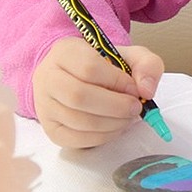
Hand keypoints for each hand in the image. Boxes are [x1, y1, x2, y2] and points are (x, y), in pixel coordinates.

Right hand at [32, 37, 164, 147]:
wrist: (79, 79)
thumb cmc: (105, 67)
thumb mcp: (129, 55)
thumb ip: (146, 65)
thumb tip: (146, 90)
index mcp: (65, 52)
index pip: (89, 67)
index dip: (117, 82)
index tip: (135, 89)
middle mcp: (47, 77)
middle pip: (79, 96)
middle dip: (115, 106)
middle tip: (135, 108)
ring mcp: (45, 105)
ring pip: (78, 120)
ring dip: (112, 124)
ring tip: (127, 118)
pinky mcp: (51, 129)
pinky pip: (76, 139)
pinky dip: (102, 137)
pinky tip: (114, 128)